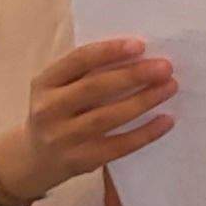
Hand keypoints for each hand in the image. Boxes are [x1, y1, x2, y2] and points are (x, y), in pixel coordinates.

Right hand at [0, 38, 178, 204]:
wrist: (35, 158)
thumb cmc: (59, 112)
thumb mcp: (59, 88)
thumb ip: (87, 72)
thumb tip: (140, 56)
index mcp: (44, 83)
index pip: (77, 61)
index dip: (109, 51)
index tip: (140, 45)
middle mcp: (48, 109)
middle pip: (94, 88)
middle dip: (133, 75)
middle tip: (165, 67)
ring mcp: (62, 138)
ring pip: (107, 117)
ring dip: (143, 101)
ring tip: (170, 87)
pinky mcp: (80, 161)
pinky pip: (118, 146)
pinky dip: (145, 133)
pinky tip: (167, 120)